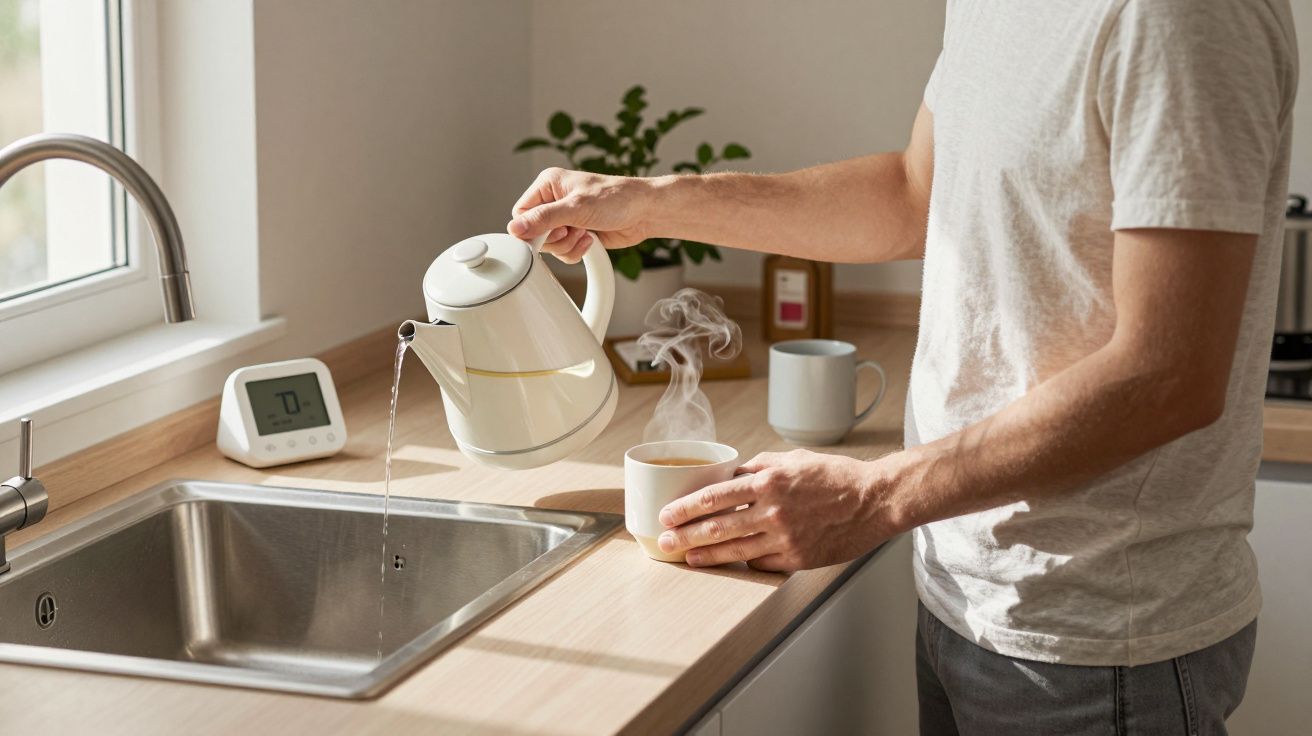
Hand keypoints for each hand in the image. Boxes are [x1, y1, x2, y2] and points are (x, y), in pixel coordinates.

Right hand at [508, 168, 658, 262]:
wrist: (645, 212)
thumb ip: (544, 218)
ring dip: (567, 246)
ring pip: (549, 245)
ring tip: (585, 233)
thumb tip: (516, 227)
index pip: (521, 212)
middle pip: (534, 232)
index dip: (532, 228)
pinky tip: (590, 240)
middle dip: (555, 239)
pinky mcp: (575, 234)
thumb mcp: (577, 208)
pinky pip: (563, 252)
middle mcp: (554, 201)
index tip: (550, 233)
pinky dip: (575, 251)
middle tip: (572, 231)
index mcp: (548, 185)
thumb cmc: (617, 199)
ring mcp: (565, 219)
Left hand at [656, 449, 896, 571]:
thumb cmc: (836, 476)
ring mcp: (785, 538)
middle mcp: (773, 510)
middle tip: (665, 542)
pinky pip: (761, 562)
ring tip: (687, 558)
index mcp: (768, 481)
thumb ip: (759, 466)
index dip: (685, 508)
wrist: (875, 500)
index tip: (667, 515)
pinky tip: (731, 560)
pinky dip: (744, 561)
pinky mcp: (798, 558)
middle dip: (685, 536)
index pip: (714, 496)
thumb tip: (730, 474)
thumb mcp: (793, 459)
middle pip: (717, 527)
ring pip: (734, 550)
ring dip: (706, 555)